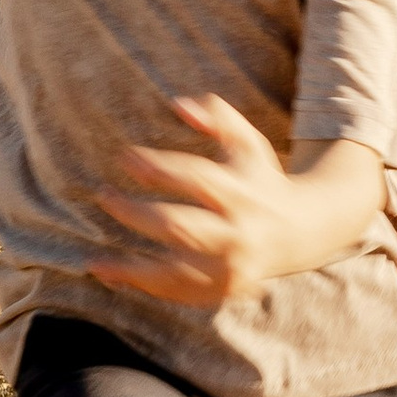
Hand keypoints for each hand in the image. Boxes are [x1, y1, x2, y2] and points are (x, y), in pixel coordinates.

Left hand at [91, 99, 374, 309]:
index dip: (159, 167)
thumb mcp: (248, 142)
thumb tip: (179, 104)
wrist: (301, 231)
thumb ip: (219, 116)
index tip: (125, 157)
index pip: (196, 177)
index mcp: (242, 192)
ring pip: (176, 272)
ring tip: (95, 262)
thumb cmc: (261, 179)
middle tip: (103, 195)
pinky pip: (180, 292)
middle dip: (136, 214)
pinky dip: (145, 287)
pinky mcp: (225, 289)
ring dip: (132, 268)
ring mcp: (232, 266)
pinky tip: (113, 276)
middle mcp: (238, 232)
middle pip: (179, 227)